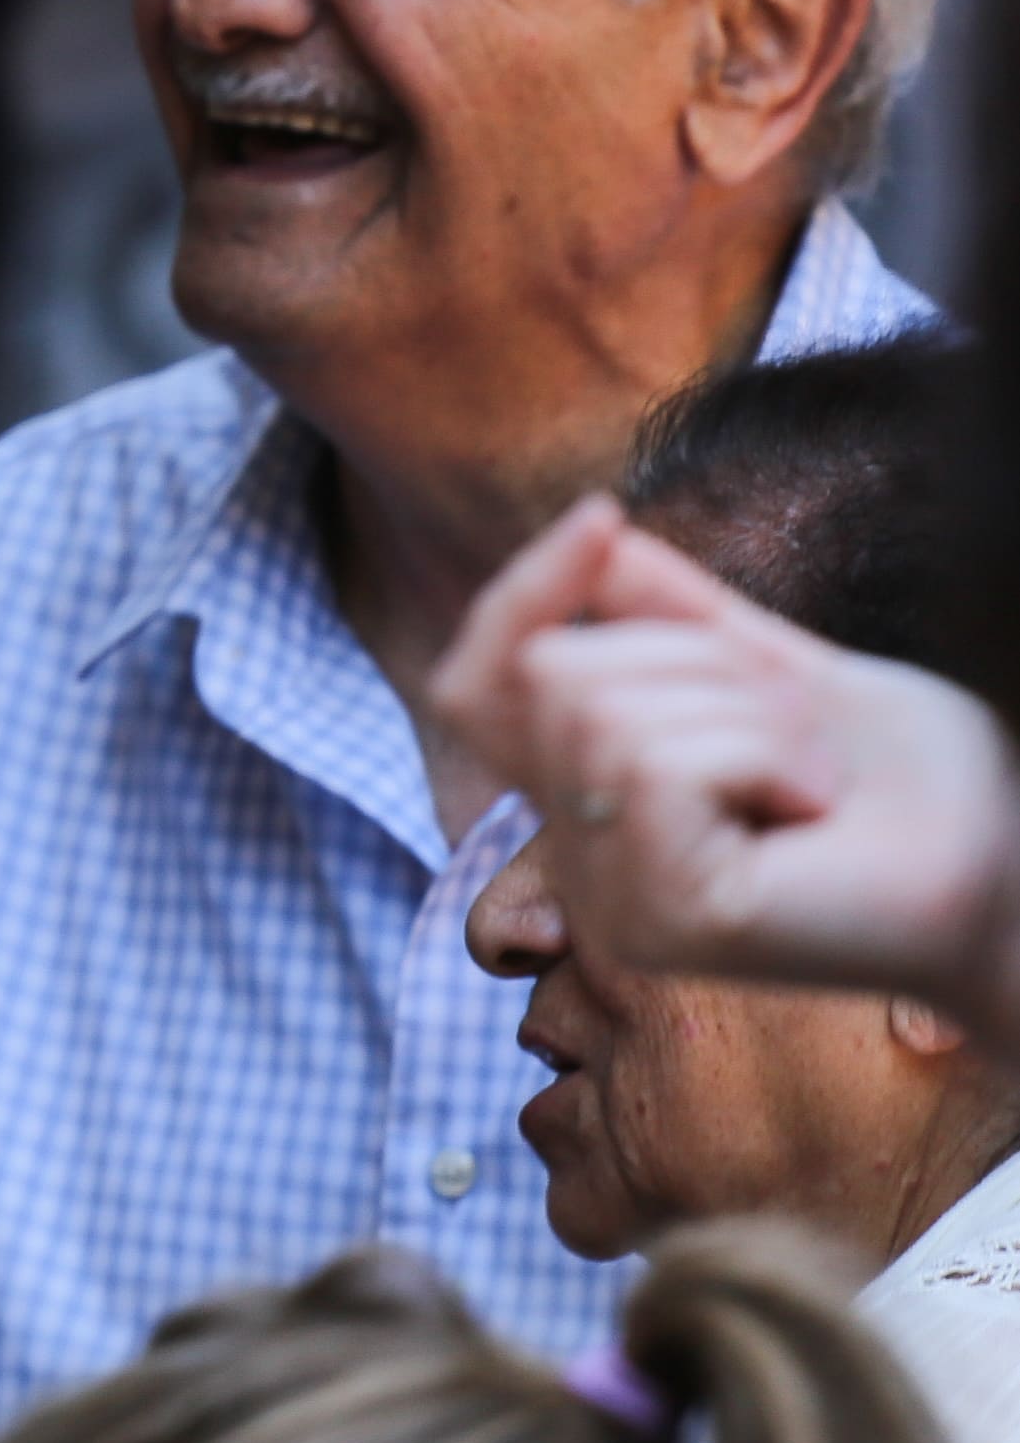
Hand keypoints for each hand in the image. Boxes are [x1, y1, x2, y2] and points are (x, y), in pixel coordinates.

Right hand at [438, 496, 1019, 1034]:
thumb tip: (596, 531)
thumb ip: (677, 618)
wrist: (1010, 872)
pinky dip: (757, 753)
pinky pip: (655, 767)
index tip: (600, 518)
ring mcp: (613, 904)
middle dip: (691, 658)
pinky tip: (810, 808)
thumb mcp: (779, 672)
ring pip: (602, 713)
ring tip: (809, 774)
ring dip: (741, 711)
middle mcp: (582, 862)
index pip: (474, 687)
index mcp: (594, 806)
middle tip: (792, 728)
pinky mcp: (663, 924)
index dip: (515, 595)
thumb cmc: (914, 789)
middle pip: (550, 673)